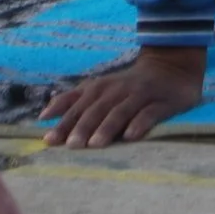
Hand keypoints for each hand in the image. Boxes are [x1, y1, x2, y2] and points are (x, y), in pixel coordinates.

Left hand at [40, 47, 205, 148]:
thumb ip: (72, 99)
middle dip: (84, 127)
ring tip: (96, 144)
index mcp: (100, 88)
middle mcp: (119, 90)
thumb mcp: (98, 87)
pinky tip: (130, 136)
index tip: (49, 140)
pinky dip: (140, 123)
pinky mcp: (164, 102)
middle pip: (98, 109)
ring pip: (122, 111)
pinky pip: (150, 113)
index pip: (78, 107)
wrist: (171, 67)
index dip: (64, 123)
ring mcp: (142, 95)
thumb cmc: (127, 85)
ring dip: (107, 127)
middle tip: (72, 146)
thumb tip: (43, 116)